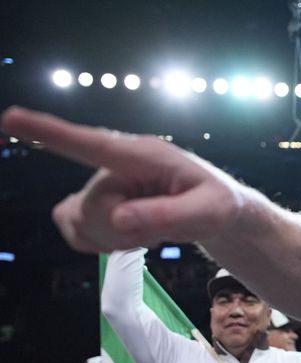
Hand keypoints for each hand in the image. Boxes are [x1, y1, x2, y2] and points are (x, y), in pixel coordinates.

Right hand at [1, 107, 244, 252]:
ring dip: (116, 239)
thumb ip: (170, 215)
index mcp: (144, 155)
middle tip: (163, 231)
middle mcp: (116, 165)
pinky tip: (130, 236)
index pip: (92, 143)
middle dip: (127, 232)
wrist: (216, 210)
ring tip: (151, 230)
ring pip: (80, 223)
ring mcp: (102, 185)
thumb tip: (120, 218)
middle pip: (93, 209)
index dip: (50, 133)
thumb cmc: (218, 203)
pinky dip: (100, 244)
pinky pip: (75, 232)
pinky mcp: (95, 205)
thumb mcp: (210, 212)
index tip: (11, 117)